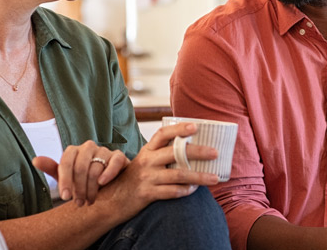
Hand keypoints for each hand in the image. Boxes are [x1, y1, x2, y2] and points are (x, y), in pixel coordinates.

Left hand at [32, 141, 128, 205]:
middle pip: (80, 166)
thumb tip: (35, 160)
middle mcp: (88, 147)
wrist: (107, 184)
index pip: (66, 162)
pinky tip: (103, 183)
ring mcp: (104, 150)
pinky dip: (109, 172)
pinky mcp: (118, 156)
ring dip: (92, 187)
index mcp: (73, 151)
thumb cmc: (83, 181)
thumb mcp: (66, 177)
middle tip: (79, 203)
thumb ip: (52, 169)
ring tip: (90, 200)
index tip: (65, 197)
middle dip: (79, 188)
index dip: (65, 180)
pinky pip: (114, 161)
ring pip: (96, 166)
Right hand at [96, 122, 219, 217]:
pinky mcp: (147, 194)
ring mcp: (147, 178)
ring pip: (177, 175)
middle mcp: (146, 161)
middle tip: (215, 152)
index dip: (179, 128)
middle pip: (175, 153)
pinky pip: (170, 192)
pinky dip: (184, 191)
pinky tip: (194, 191)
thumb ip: (160, 154)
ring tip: (215, 178)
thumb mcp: (143, 161)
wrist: (111, 200)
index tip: (195, 126)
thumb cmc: (132, 179)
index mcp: (147, 150)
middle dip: (197, 152)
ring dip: (198, 176)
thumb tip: (189, 149)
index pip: (163, 134)